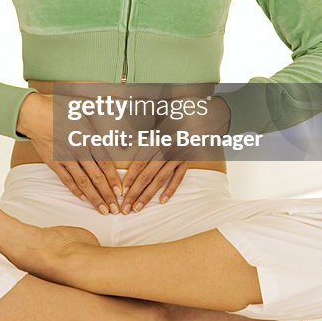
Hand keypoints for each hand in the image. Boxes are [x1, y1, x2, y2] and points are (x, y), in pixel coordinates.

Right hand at [16, 92, 122, 213]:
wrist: (33, 113)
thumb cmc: (58, 107)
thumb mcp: (83, 104)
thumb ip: (102, 107)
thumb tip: (119, 101)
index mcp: (88, 137)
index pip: (105, 162)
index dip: (113, 178)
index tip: (120, 191)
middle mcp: (78, 150)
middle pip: (96, 176)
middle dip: (107, 194)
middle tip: (116, 209)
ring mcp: (65, 158)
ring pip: (83, 182)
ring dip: (94, 197)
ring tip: (103, 210)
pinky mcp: (53, 162)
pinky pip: (66, 180)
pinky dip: (75, 190)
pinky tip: (83, 198)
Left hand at [118, 88, 230, 212]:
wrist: (200, 112)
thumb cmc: (174, 115)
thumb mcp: (154, 119)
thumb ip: (138, 131)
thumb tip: (121, 142)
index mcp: (156, 140)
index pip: (140, 162)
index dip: (130, 178)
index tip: (122, 191)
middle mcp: (166, 149)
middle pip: (147, 175)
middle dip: (135, 192)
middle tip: (125, 208)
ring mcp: (178, 156)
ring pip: (160, 179)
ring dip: (148, 195)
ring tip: (138, 208)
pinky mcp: (188, 160)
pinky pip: (178, 177)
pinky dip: (171, 189)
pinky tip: (162, 201)